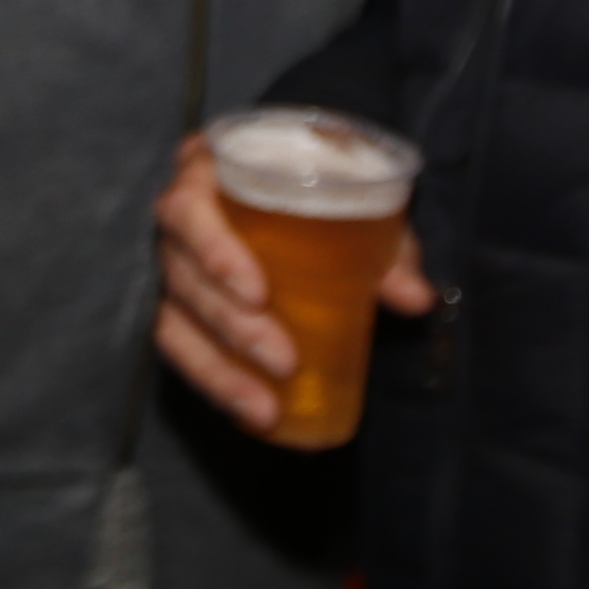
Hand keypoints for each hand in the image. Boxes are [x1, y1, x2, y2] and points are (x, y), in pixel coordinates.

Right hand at [149, 130, 434, 439]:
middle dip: (232, 326)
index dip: (214, 252)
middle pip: (184, 276)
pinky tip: (253, 416)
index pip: (188, 209)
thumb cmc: (321, 189)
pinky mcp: (178, 308)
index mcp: (208, 172)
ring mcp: (173, 267)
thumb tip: (415, 298)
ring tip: (264, 409)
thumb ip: (387, 246)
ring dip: (218, 370)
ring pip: (175, 322)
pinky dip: (215, 385)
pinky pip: (181, 351)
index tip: (258, 293)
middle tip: (284, 360)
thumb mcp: (358, 205)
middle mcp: (179, 220)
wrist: (297, 189)